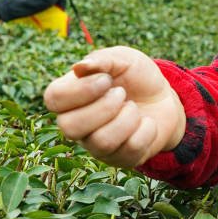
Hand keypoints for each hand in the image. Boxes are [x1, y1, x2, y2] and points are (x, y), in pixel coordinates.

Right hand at [43, 46, 185, 167]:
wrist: (164, 98)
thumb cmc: (137, 76)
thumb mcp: (124, 59)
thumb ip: (102, 60)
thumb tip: (78, 68)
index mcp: (70, 96)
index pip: (53, 99)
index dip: (80, 91)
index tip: (106, 80)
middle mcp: (76, 124)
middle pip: (69, 127)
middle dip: (104, 107)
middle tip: (122, 94)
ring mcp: (96, 145)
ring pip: (101, 142)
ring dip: (127, 118)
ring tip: (134, 108)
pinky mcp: (119, 159)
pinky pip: (130, 150)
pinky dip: (146, 130)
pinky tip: (146, 122)